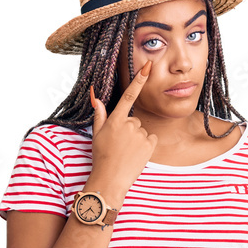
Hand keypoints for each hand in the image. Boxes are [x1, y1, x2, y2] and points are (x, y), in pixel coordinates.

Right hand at [88, 60, 157, 193]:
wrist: (110, 180)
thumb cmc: (101, 158)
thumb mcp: (96, 135)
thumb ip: (100, 115)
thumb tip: (96, 98)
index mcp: (114, 120)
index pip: (128, 95)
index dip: (139, 80)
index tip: (147, 67)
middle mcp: (128, 124)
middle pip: (133, 120)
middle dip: (128, 130)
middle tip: (119, 145)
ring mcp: (140, 134)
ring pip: (142, 130)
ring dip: (136, 139)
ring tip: (126, 153)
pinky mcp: (150, 144)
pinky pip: (151, 139)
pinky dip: (146, 146)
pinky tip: (136, 155)